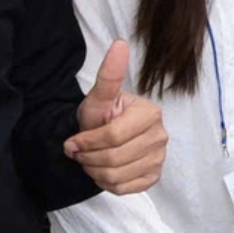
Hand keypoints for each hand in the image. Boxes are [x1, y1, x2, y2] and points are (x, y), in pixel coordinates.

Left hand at [66, 39, 167, 192]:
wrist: (105, 136)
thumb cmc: (102, 115)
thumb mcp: (99, 97)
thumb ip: (109, 75)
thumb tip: (120, 43)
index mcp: (150, 114)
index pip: (112, 136)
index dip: (87, 142)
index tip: (72, 142)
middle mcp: (161, 136)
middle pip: (113, 158)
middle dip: (88, 158)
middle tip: (80, 152)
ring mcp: (160, 158)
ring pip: (117, 176)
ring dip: (94, 171)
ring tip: (90, 160)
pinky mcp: (154, 176)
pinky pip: (125, 189)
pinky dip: (107, 183)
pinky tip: (104, 170)